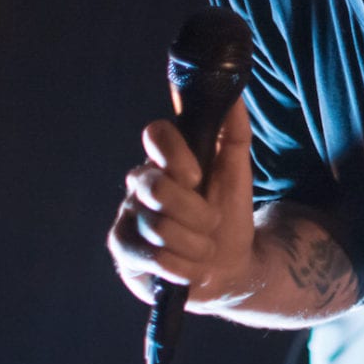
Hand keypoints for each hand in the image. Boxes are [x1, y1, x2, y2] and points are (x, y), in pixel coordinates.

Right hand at [107, 100, 252, 306]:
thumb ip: (233, 132)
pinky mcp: (124, 253)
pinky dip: (183, 267)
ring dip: (196, 244)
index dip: (176, 155)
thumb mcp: (238, 173)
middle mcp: (139, 185)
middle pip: (156, 187)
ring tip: (203, 248)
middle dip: (197, 213)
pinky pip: (153, 257)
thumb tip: (233, 95)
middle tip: (210, 223)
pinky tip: (189, 268)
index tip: (197, 176)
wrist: (230, 267)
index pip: (156, 133)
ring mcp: (127, 218)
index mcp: (165, 159)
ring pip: (158, 227)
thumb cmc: (228, 215)